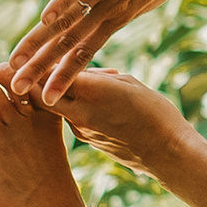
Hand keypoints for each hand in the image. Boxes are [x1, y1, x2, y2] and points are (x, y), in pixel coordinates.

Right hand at [2, 0, 187, 98]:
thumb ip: (116, 2)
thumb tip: (103, 11)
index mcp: (113, 18)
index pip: (80, 51)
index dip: (59, 73)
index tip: (37, 94)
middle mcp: (106, 10)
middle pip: (67, 43)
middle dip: (39, 66)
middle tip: (14, 88)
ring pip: (68, 21)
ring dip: (41, 42)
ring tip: (18, 62)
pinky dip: (64, 0)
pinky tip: (45, 16)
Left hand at [47, 73, 193, 179]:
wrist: (168, 154)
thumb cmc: (156, 113)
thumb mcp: (128, 84)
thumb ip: (98, 77)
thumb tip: (80, 73)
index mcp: (90, 92)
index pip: (50, 73)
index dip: (43, 62)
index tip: (44, 52)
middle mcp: (79, 113)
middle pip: (40, 94)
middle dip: (38, 80)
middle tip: (42, 66)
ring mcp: (80, 131)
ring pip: (56, 106)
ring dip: (59, 92)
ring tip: (78, 79)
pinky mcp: (87, 141)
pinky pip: (72, 119)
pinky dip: (76, 106)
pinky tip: (98, 101)